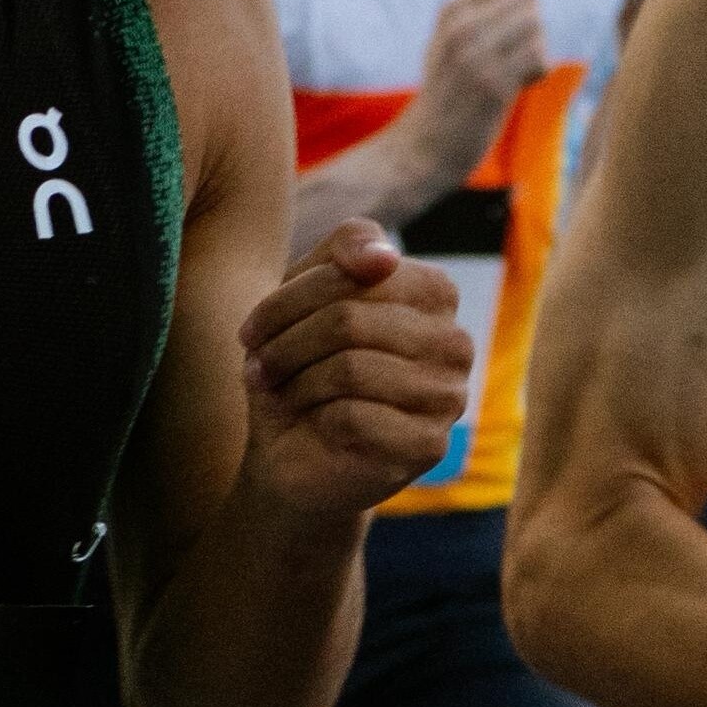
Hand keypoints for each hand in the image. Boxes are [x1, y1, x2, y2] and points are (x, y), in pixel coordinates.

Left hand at [240, 219, 472, 520]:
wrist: (289, 457)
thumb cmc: (300, 371)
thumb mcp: (304, 297)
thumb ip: (343, 249)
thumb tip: (381, 255)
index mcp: (434, 293)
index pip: (358, 269)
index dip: (290, 299)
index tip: (252, 331)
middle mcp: (454, 342)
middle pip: (349, 318)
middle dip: (286, 344)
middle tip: (258, 367)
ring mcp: (448, 396)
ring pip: (351, 367)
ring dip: (295, 382)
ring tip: (281, 392)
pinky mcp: (427, 444)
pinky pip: (354, 416)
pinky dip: (314, 419)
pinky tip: (311, 425)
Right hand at [405, 0, 549, 193]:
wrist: (426, 144)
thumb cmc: (443, 91)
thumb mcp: (444, 40)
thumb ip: (470, 7)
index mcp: (451, 13)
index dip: (519, 0)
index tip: (505, 26)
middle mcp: (461, 29)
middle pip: (529, 0)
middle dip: (530, 26)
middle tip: (512, 54)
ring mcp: (477, 57)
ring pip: (536, 26)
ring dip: (535, 48)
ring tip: (514, 69)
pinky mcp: (494, 85)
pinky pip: (539, 59)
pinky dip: (537, 73)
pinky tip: (518, 86)